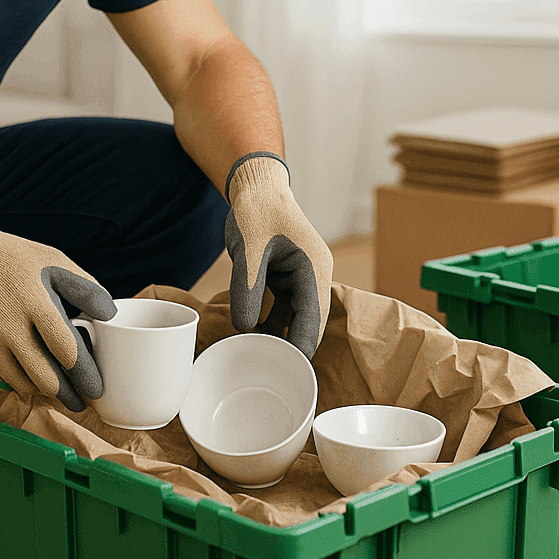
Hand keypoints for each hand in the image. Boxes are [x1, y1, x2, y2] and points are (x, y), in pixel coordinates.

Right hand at [0, 201, 115, 409]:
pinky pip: (5, 382)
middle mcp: (10, 330)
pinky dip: (22, 382)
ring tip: (61, 387)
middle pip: (47, 379)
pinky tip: (32, 373)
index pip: (67, 351)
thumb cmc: (13, 261)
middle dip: (69, 396)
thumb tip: (111, 315)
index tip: (97, 388)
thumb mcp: (53, 262)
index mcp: (36, 304)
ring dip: (46, 391)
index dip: (86, 375)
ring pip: (26, 386)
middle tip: (82, 400)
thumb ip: (85, 288)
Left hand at [224, 153, 332, 356]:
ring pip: (296, 317)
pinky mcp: (288, 277)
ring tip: (259, 356)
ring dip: (280, 335)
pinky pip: (284, 307)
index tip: (288, 371)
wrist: (255, 187)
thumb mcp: (248, 252)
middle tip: (272, 371)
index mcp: (314, 268)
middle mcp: (314, 275)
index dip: (302, 346)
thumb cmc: (256, 212)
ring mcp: (302, 277)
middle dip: (293, 345)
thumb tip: (244, 329)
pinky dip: (271, 322)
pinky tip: (253, 335)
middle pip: (309, 322)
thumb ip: (247, 290)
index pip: (314, 318)